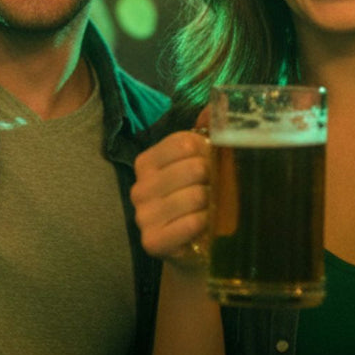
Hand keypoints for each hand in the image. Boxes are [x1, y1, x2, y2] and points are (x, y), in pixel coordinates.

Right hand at [131, 128, 211, 267]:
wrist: (194, 248)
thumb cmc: (197, 200)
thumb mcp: (199, 163)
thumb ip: (206, 132)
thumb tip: (215, 106)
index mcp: (146, 162)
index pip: (184, 143)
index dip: (207, 152)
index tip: (210, 164)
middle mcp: (139, 187)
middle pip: (193, 167)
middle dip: (213, 179)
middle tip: (214, 191)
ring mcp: (142, 215)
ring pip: (196, 195)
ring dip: (212, 203)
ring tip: (209, 210)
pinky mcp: (152, 241)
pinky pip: (192, 222)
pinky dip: (205, 223)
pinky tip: (203, 227)